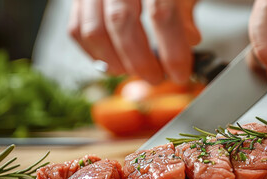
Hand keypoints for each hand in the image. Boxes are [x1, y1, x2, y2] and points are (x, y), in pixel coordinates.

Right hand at [68, 0, 200, 83]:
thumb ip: (185, 13)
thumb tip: (189, 41)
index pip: (160, 13)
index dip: (171, 50)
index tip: (180, 73)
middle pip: (121, 22)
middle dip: (140, 61)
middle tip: (156, 77)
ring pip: (94, 30)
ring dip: (115, 62)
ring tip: (133, 72)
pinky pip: (77, 31)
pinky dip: (96, 55)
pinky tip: (115, 63)